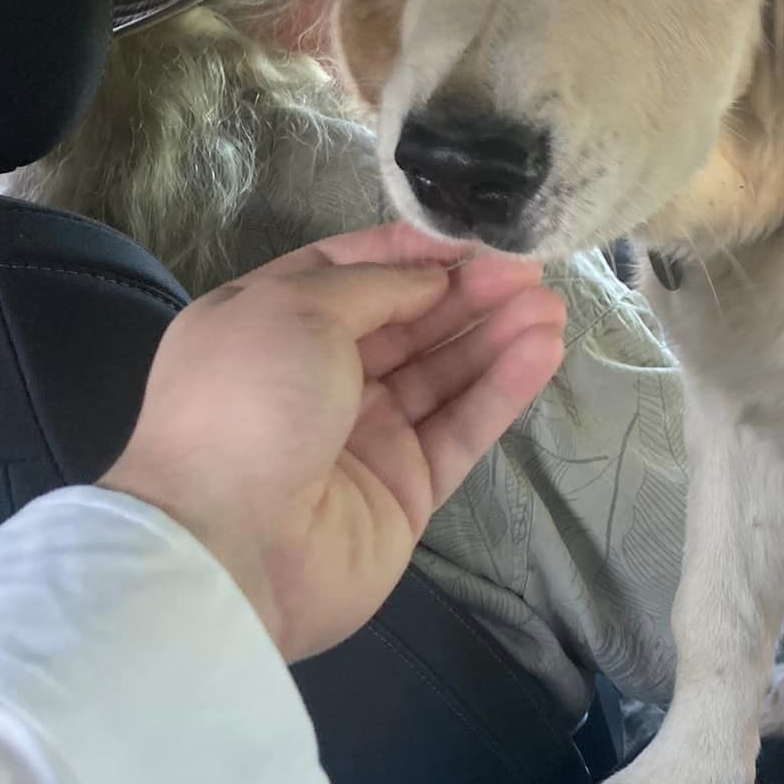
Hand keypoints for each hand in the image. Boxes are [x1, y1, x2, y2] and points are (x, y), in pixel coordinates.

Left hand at [102, 222, 564, 659]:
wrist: (231, 546)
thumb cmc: (248, 403)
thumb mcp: (295, 308)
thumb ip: (373, 284)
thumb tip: (431, 278)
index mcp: (270, 325)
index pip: (352, 272)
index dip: (413, 251)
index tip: (474, 236)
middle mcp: (316, 377)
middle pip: (407, 321)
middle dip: (467, 291)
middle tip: (530, 269)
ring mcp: (363, 435)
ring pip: (442, 372)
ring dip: (496, 334)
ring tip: (551, 305)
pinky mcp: (406, 488)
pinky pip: (460, 427)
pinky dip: (501, 389)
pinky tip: (542, 351)